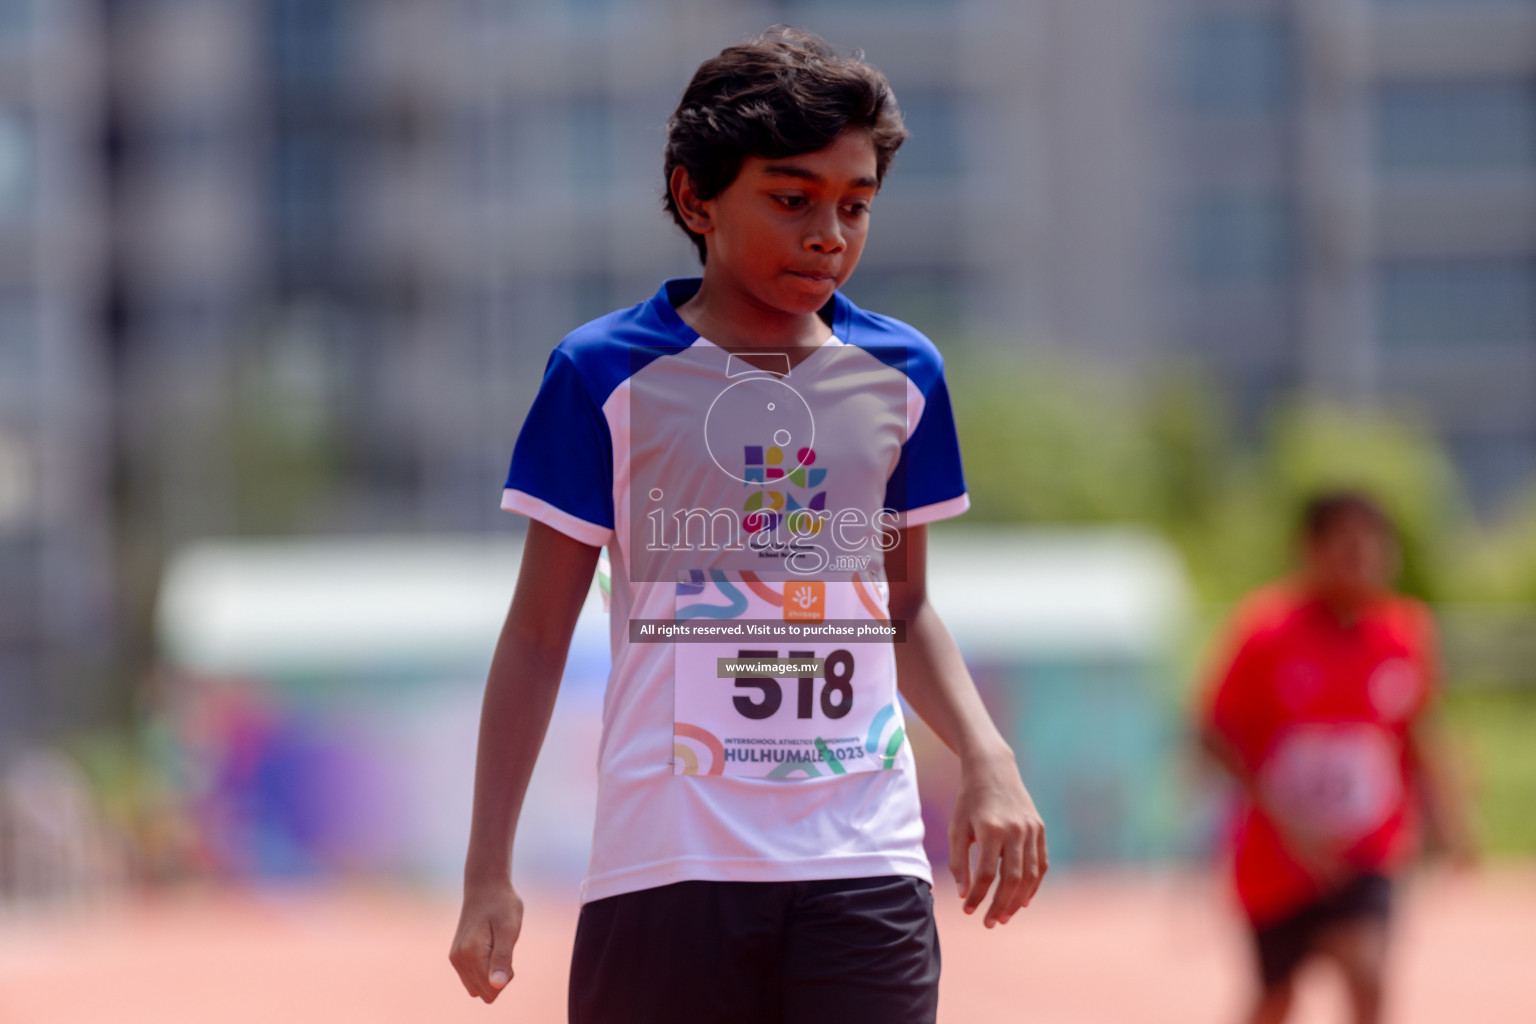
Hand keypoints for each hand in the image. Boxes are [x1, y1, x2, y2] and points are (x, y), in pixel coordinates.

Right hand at [448, 878, 523, 1002]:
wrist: (485, 886)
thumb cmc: (502, 905)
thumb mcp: (509, 929)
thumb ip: (502, 959)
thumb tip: (496, 987)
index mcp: (471, 954)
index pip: (492, 990)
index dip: (506, 976)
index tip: (507, 951)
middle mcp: (458, 959)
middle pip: (485, 992)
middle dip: (499, 976)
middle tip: (503, 947)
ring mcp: (455, 959)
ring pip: (478, 988)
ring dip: (492, 973)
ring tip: (496, 946)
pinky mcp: (456, 957)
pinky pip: (472, 979)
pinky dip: (484, 969)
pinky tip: (489, 947)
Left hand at [949, 749, 1047, 927]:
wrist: (993, 770)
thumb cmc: (969, 801)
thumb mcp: (957, 828)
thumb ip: (958, 862)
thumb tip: (965, 894)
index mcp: (990, 829)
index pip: (985, 874)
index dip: (977, 896)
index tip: (968, 910)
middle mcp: (1015, 831)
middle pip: (1011, 879)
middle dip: (999, 905)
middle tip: (990, 923)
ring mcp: (1031, 830)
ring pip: (1029, 875)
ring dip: (1018, 900)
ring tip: (1005, 917)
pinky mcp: (1040, 829)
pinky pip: (1041, 864)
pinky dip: (1033, 885)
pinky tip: (1022, 901)